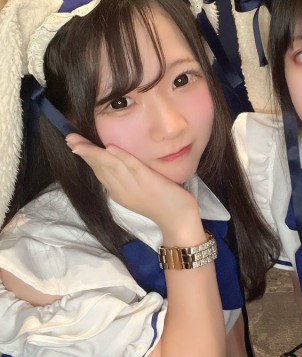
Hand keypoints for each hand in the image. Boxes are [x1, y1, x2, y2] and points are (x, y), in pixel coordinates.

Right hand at [66, 134, 200, 236]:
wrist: (178, 219)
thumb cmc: (162, 202)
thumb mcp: (139, 190)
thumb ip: (127, 178)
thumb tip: (117, 160)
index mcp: (118, 192)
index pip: (99, 171)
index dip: (86, 157)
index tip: (73, 144)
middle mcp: (122, 190)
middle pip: (100, 168)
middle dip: (84, 152)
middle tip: (69, 137)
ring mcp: (133, 186)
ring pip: (111, 166)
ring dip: (95, 153)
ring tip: (79, 143)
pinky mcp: (147, 182)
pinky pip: (132, 167)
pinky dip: (120, 157)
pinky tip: (109, 148)